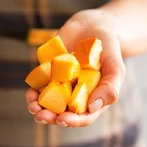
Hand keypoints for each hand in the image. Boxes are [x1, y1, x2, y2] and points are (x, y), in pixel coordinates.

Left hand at [26, 9, 124, 127]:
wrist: (94, 25)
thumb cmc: (109, 48)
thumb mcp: (116, 66)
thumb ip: (110, 87)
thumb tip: (92, 107)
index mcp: (94, 98)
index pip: (84, 116)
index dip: (74, 120)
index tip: (62, 119)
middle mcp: (77, 95)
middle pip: (63, 112)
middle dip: (51, 117)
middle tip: (41, 116)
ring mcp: (63, 84)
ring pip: (49, 102)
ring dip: (39, 107)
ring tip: (33, 107)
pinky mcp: (51, 73)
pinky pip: (40, 85)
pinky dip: (34, 91)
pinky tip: (30, 93)